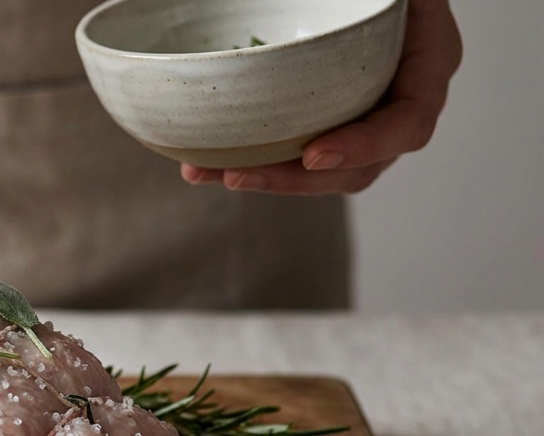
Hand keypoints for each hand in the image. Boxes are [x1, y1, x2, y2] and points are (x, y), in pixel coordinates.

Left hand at [181, 0, 461, 194]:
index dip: (364, 146)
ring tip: (204, 172)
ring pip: (319, 170)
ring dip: (261, 177)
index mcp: (427, 64)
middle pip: (357, 166)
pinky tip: (200, 162)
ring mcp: (363, 119)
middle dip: (293, 179)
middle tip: (237, 176)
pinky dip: (250, 160)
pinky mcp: (326, 122)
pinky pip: (293, 152)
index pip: (408, 124)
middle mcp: (399, 100)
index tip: (314, 154)